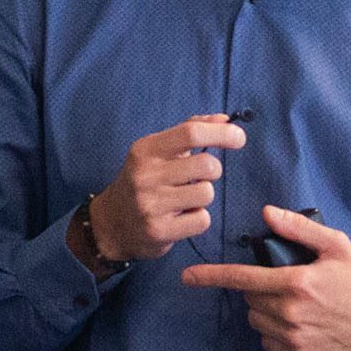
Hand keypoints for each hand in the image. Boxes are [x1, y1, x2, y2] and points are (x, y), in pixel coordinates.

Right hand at [85, 115, 245, 262]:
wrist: (111, 224)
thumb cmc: (144, 182)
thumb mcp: (158, 151)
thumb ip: (190, 131)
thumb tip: (224, 119)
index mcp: (146, 149)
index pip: (191, 133)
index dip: (221, 133)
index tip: (239, 138)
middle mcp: (145, 175)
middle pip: (206, 164)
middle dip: (214, 170)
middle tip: (201, 176)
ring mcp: (150, 204)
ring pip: (207, 193)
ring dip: (203, 196)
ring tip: (185, 198)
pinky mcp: (158, 231)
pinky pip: (202, 220)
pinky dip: (198, 219)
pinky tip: (181, 217)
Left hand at [181, 205, 350, 350]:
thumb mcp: (337, 247)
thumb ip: (300, 229)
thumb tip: (267, 213)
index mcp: (297, 282)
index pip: (242, 279)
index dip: (211, 277)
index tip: (188, 277)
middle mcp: (291, 312)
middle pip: (249, 299)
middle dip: (260, 290)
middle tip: (289, 286)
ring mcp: (293, 338)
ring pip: (256, 321)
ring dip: (266, 312)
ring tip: (297, 307)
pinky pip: (268, 343)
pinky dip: (276, 334)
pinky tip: (301, 326)